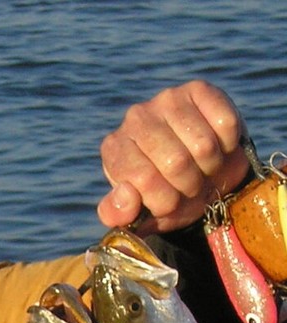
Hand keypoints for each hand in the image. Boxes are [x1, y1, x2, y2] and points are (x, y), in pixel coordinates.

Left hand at [96, 81, 247, 233]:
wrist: (200, 174)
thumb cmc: (165, 195)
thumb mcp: (138, 214)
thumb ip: (119, 215)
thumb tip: (126, 195)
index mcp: (114, 150)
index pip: (144, 180)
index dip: (164, 200)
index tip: (168, 204)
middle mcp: (136, 119)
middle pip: (177, 163)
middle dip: (189, 186)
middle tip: (189, 187)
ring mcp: (167, 99)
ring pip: (204, 146)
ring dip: (210, 168)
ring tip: (202, 169)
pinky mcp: (199, 88)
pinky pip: (226, 124)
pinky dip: (228, 145)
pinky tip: (217, 147)